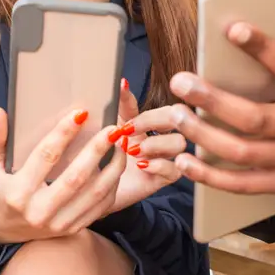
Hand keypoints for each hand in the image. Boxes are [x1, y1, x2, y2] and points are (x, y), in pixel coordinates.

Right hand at [0, 107, 127, 244]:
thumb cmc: (1, 192)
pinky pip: (100, 207)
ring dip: (112, 168)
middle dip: (97, 150)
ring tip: (121, 144)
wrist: (6, 231)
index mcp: (18, 193)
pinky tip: (117, 166)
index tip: (81, 113)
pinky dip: (112, 185)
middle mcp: (40, 211)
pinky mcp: (73, 229)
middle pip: (76, 177)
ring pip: (94, 193)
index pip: (46, 157)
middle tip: (112, 128)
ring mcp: (59, 223)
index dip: (64, 133)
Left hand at [107, 78, 185, 213]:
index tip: (121, 98)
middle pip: (176, 116)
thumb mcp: (105, 131)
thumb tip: (120, 83)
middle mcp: (157, 137)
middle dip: (154, 119)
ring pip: (179, 142)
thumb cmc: (99, 159)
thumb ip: (114, 109)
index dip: (138, 102)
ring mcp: (163, 157)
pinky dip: (159, 164)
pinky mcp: (164, 178)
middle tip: (129, 129)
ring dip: (157, 144)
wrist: (95, 191)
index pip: (150, 103)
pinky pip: (175, 169)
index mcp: (143, 123)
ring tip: (135, 152)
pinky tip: (141, 166)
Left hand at [169, 7, 274, 228]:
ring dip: (203, 135)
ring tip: (176, 115)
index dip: (261, 48)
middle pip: (250, 116)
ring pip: (239, 150)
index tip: (232, 29)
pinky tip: (186, 163)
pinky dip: (212, 177)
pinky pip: (242, 184)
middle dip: (211, 99)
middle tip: (180, 81)